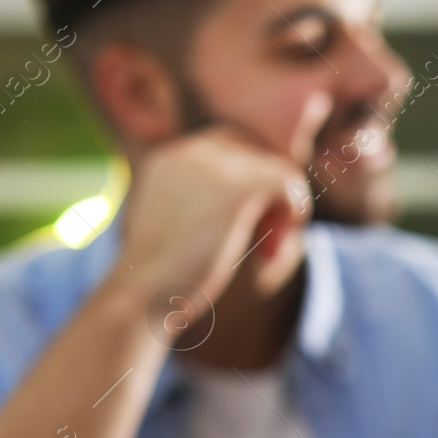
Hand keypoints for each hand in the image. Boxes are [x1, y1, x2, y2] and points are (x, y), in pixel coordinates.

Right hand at [121, 97, 328, 302]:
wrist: (144, 293)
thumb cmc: (163, 275)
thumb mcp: (178, 226)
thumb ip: (208, 202)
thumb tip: (267, 199)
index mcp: (171, 157)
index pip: (234, 143)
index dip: (254, 179)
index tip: (251, 223)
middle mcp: (189, 151)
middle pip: (260, 153)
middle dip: (270, 193)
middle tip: (263, 240)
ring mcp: (213, 165)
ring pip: (280, 168)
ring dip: (284, 209)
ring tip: (268, 249)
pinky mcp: (236, 189)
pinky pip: (290, 183)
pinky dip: (294, 214)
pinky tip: (273, 248)